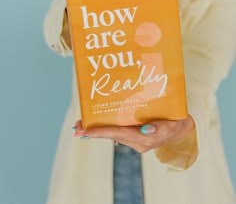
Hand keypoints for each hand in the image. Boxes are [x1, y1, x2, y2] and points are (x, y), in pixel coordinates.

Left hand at [73, 115, 194, 152]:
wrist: (184, 130)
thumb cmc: (177, 124)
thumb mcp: (172, 124)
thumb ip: (159, 127)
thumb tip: (145, 128)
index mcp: (143, 138)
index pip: (116, 134)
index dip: (99, 132)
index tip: (82, 131)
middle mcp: (137, 141)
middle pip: (111, 135)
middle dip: (93, 132)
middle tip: (76, 127)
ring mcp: (136, 139)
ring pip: (114, 134)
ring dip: (98, 130)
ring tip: (84, 124)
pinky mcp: (137, 135)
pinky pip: (119, 132)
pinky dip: (108, 128)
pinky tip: (101, 122)